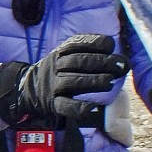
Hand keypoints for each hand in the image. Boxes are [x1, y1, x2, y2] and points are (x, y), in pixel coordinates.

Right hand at [0, 35, 127, 127]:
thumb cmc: (61, 70)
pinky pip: (66, 106)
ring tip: (111, 82)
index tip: (111, 46)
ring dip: (93, 81)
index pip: (78, 44)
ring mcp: (54, 85)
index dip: (95, 43)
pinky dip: (80, 108)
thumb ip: (91, 52)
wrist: (29, 88)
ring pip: (73, 82)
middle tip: (121, 65)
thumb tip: (119, 54)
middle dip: (102, 62)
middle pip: (78, 61)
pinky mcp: (53, 104)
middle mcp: (56, 66)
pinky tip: (94, 108)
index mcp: (62, 51)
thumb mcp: (69, 54)